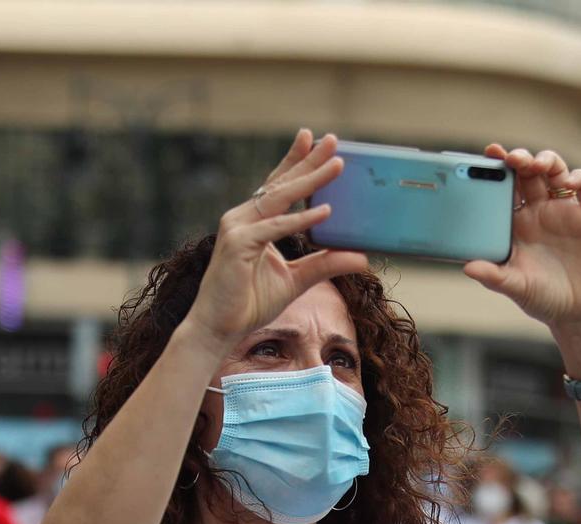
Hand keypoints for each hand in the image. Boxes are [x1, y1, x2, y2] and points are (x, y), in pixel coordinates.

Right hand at [178, 130, 370, 351]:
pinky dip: (300, 220)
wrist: (219, 327)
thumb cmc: (249, 302)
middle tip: (332, 139)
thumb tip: (361, 258)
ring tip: (337, 165)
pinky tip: (324, 212)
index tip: (315, 140)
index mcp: (254, 221)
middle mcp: (243, 218)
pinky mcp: (238, 244)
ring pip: (280, 199)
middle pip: (281, 184)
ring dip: (311, 181)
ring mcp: (238, 228)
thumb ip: (325, 265)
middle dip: (309, 161)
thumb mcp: (297, 280)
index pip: (278, 185)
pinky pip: (275, 228)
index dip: (296, 162)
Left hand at [463, 145, 580, 337]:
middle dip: (520, 159)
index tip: (488, 154)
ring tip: (537, 164)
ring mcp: (566, 210)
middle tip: (511, 158)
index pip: (505, 187)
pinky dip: (579, 177)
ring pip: (556, 171)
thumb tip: (468, 266)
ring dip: (546, 160)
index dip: (498, 167)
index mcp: (518, 223)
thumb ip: (494, 276)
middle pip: (529, 172)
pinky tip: (569, 183)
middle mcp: (541, 211)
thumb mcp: (516, 288)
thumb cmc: (544, 299)